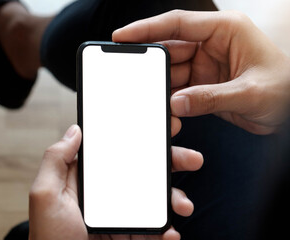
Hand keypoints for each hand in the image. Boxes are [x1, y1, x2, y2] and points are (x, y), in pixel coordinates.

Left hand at [29, 120, 202, 239]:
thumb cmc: (51, 239)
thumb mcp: (45, 196)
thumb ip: (56, 161)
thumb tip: (75, 131)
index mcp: (91, 180)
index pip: (119, 152)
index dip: (141, 138)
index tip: (163, 128)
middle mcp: (109, 195)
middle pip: (144, 172)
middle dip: (171, 162)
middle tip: (191, 159)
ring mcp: (123, 216)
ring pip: (156, 200)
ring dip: (176, 198)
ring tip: (183, 204)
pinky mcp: (132, 235)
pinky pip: (156, 229)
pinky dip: (169, 230)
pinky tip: (171, 232)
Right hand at [113, 10, 289, 134]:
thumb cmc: (287, 89)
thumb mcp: (250, 92)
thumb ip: (211, 98)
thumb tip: (176, 103)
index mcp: (225, 30)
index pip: (179, 23)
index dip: (147, 28)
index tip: (123, 36)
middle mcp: (212, 44)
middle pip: (171, 48)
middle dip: (152, 63)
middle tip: (133, 75)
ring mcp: (206, 65)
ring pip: (172, 71)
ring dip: (162, 85)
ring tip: (151, 97)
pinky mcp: (204, 84)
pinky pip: (180, 88)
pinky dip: (172, 98)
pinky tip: (166, 106)